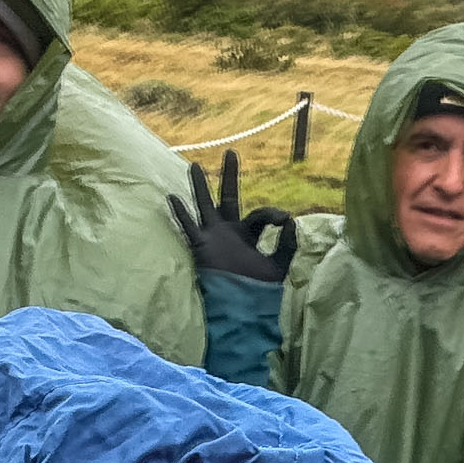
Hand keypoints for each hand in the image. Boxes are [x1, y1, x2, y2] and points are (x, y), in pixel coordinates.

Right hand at [165, 153, 294, 283]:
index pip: (259, 215)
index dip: (272, 214)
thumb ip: (287, 244)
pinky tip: (172, 197)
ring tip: (194, 166)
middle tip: (231, 153)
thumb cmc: (259, 290)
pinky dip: (181, 213)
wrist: (242, 309)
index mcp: (247, 235)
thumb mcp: (279, 264)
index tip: (283, 220)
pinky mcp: (202, 247)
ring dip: (199, 186)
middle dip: (229, 176)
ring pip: (204, 205)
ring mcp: (213, 237)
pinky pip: (189, 227)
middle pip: (227, 197)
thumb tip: (291, 220)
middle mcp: (229, 232)